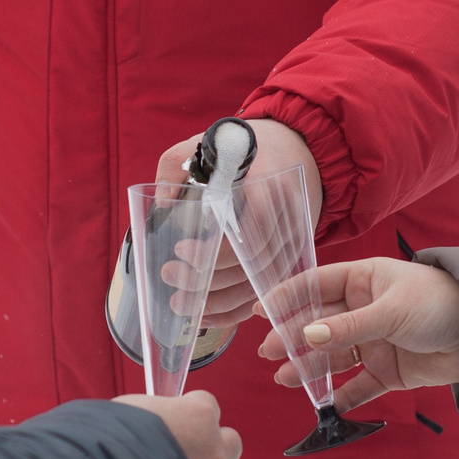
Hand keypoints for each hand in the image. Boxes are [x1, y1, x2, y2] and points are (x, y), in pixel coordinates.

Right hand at [113, 388, 257, 458]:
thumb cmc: (108, 442)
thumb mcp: (127, 410)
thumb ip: (148, 415)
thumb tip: (142, 421)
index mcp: (197, 416)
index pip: (206, 404)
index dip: (187, 415)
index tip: (169, 424)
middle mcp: (215, 452)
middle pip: (231, 442)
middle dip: (211, 450)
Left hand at [151, 119, 317, 329]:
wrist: (296, 148)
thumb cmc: (246, 148)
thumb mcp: (209, 142)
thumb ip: (177, 163)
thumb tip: (162, 201)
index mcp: (270, 188)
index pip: (250, 232)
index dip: (216, 251)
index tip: (181, 249)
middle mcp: (288, 221)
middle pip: (251, 266)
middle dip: (207, 280)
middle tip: (169, 275)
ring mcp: (292, 243)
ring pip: (256, 286)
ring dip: (216, 302)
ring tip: (178, 302)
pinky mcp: (289, 260)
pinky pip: (262, 294)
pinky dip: (234, 311)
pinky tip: (205, 316)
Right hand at [256, 257, 458, 413]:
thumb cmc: (440, 304)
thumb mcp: (390, 310)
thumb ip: (348, 327)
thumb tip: (307, 335)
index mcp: (364, 280)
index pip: (316, 287)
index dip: (288, 298)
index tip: (261, 312)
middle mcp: (365, 310)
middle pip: (320, 325)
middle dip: (293, 337)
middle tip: (268, 351)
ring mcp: (376, 341)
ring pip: (334, 356)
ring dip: (310, 367)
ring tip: (284, 378)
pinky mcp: (390, 370)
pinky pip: (360, 385)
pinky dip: (343, 395)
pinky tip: (325, 404)